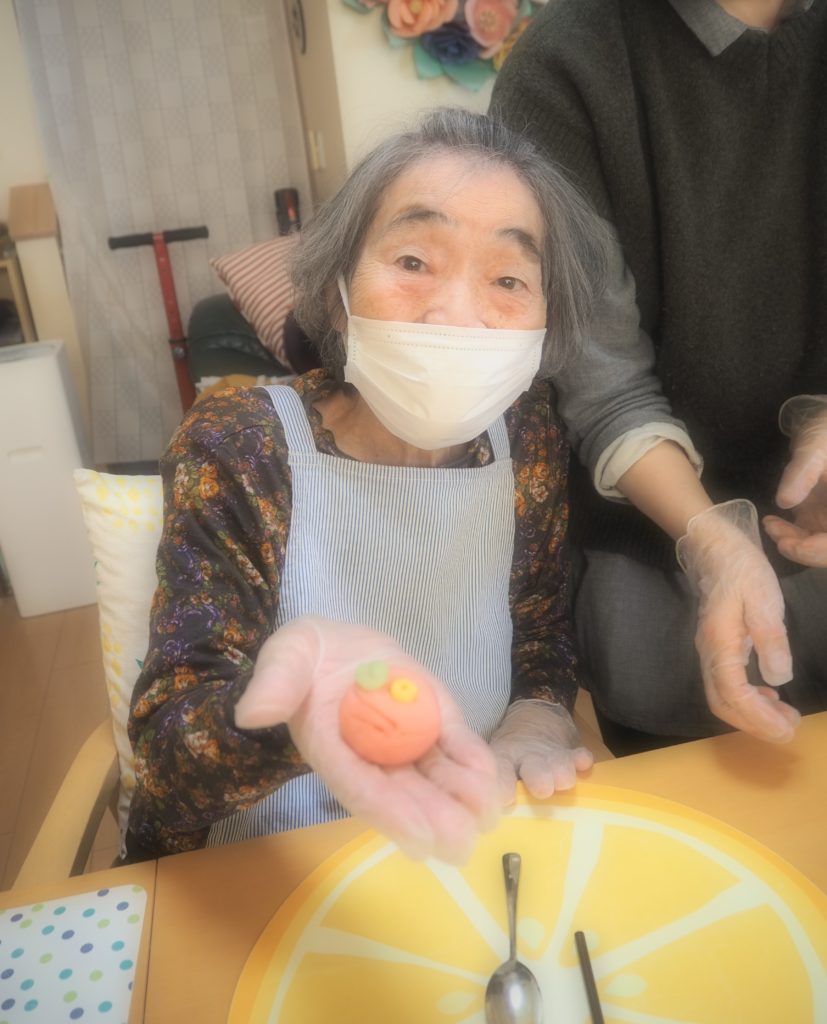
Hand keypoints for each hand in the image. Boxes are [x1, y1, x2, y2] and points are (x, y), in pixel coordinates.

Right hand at [233, 615, 498, 862]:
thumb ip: (274, 683)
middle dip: (433, 819)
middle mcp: (370, 755)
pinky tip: (493, 779)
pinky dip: (471, 759)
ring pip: (432, 775)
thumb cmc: (303, 656)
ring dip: (460, 798)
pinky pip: (450, 743)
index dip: (389, 813)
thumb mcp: (285, 657)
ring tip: (489, 815)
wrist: (333, 643)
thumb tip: (252, 712)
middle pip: (403, 793)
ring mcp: (403, 739)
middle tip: (462, 844)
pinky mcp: (429, 718)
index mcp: (332, 748)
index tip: (418, 841)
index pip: (360, 787)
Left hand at [490, 700, 592, 806]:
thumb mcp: (499, 763)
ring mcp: (550, 756)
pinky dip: (582, 760)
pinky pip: (580, 756)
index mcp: (505, 761)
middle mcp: (528, 758)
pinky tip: (583, 764)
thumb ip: (499, 784)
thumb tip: (491, 813)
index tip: (506, 798)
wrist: (535, 720)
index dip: (503, 785)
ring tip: (562, 781)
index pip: (501, 773)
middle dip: (539, 779)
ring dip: (562, 773)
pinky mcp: (571, 754)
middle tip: (542, 789)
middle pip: (534, 769)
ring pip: (559, 764)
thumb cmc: (513, 755)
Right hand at [676, 500, 798, 742]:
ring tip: (784, 716)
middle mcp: (708, 652)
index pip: (734, 693)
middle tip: (789, 728)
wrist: (715, 548)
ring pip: (722, 697)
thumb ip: (770, 638)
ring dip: (751, 714)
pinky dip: (746, 698)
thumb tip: (778, 679)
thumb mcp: (763, 598)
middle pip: (723, 703)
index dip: (759, 718)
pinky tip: (769, 694)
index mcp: (720, 643)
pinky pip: (725, 684)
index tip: (786, 729)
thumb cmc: (741, 569)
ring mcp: (709, 651)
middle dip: (755, 723)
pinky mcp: (716, 647)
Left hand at [764, 395, 826, 567]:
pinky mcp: (819, 519)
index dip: (822, 550)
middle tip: (781, 541)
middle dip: (808, 552)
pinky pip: (806, 538)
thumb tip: (785, 502)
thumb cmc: (826, 431)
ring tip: (771, 526)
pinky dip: (788, 536)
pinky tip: (772, 523)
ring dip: (795, 544)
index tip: (797, 545)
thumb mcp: (816, 444)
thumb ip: (804, 470)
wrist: (822, 429)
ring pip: (818, 548)